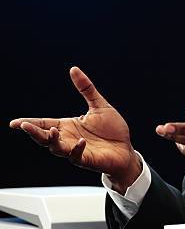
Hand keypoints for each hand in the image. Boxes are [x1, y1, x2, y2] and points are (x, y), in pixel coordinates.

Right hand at [9, 67, 140, 193]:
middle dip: (34, 132)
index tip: (15, 123)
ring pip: (57, 148)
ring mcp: (76, 150)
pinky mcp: (87, 159)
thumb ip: (86, 89)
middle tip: (23, 126)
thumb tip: (74, 69)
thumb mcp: (99, 106)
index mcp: (69, 126)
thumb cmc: (113, 130)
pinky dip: (77, 149)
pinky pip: (76, 156)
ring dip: (53, 140)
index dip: (30, 123)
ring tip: (53, 131)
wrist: (126, 149)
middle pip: (45, 137)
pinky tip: (81, 141)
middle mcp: (69, 138)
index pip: (45, 124)